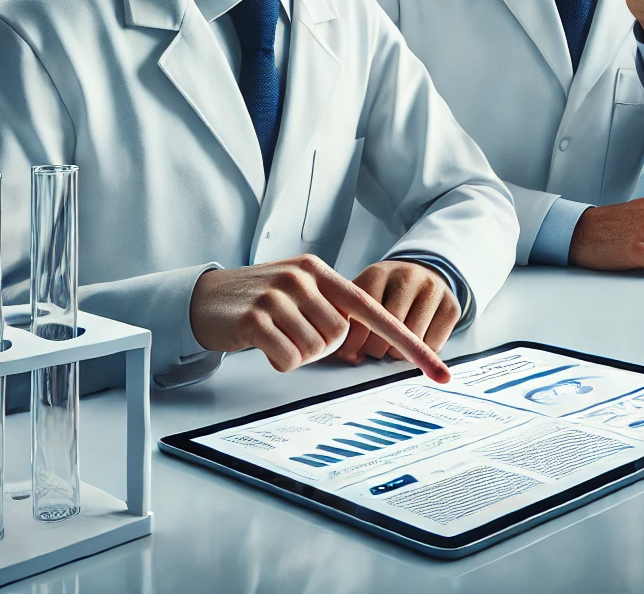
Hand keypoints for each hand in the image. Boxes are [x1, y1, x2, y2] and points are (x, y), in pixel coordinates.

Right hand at [189, 255, 451, 382]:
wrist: (205, 298)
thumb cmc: (257, 300)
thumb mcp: (298, 292)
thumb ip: (331, 306)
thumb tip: (364, 336)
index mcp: (320, 272)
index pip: (375, 311)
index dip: (409, 343)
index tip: (438, 370)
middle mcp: (303, 277)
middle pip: (340, 338)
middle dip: (318, 347)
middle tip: (290, 335)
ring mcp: (278, 294)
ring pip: (316, 349)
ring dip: (296, 353)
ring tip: (273, 336)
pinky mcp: (256, 316)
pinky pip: (289, 357)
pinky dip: (279, 360)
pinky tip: (262, 344)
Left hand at [333, 259, 459, 366]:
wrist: (423, 275)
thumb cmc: (385, 293)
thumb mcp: (364, 296)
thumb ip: (351, 321)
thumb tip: (346, 356)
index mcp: (379, 272)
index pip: (364, 312)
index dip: (355, 340)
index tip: (351, 355)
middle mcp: (408, 276)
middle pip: (390, 328)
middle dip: (376, 349)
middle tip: (373, 352)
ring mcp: (433, 289)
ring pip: (413, 340)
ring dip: (398, 353)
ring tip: (391, 348)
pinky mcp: (452, 306)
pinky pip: (433, 345)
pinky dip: (421, 354)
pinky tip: (413, 345)